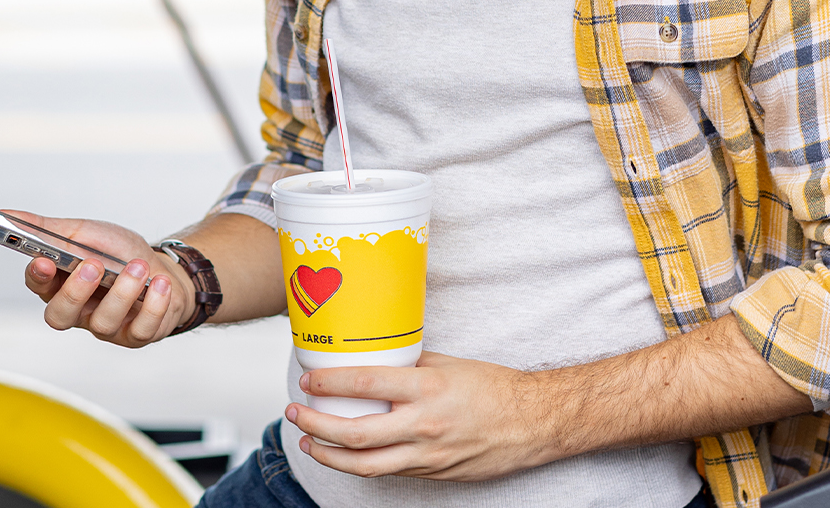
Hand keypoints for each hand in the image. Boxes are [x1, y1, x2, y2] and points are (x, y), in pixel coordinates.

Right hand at [9, 211, 191, 347]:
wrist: (163, 269)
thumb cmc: (118, 253)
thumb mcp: (84, 233)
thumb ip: (48, 229)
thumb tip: (8, 215)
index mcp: (60, 284)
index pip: (38, 285)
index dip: (38, 276)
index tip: (45, 261)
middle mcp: (78, 310)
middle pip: (61, 315)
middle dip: (76, 291)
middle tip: (93, 265)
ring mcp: (106, 326)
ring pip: (103, 322)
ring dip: (123, 291)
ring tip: (138, 266)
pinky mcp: (135, 335)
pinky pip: (140, 329)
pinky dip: (153, 304)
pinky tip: (159, 283)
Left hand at [284, 351, 557, 480]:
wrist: (533, 423)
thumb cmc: (496, 389)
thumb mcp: (449, 364)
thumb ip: (410, 364)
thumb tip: (376, 357)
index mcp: (427, 389)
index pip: (365, 384)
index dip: (329, 383)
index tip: (309, 379)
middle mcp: (424, 424)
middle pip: (354, 434)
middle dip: (317, 425)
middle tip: (296, 412)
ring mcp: (427, 454)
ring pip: (365, 465)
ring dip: (329, 455)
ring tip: (310, 441)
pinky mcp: (432, 472)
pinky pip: (388, 471)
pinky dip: (362, 463)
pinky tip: (347, 454)